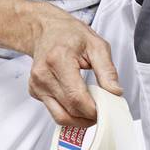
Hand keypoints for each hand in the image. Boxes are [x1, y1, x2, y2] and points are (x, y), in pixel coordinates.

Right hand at [25, 7, 121, 127]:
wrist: (46, 29)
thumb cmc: (70, 34)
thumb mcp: (96, 45)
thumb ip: (107, 71)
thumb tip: (115, 92)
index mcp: (58, 60)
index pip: (76, 98)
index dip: (93, 110)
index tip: (106, 109)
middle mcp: (43, 74)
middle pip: (69, 110)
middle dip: (89, 116)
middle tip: (102, 109)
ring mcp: (36, 85)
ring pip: (60, 117)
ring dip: (79, 119)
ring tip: (91, 109)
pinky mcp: (34, 92)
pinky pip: (54, 111)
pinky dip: (69, 112)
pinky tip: (77, 100)